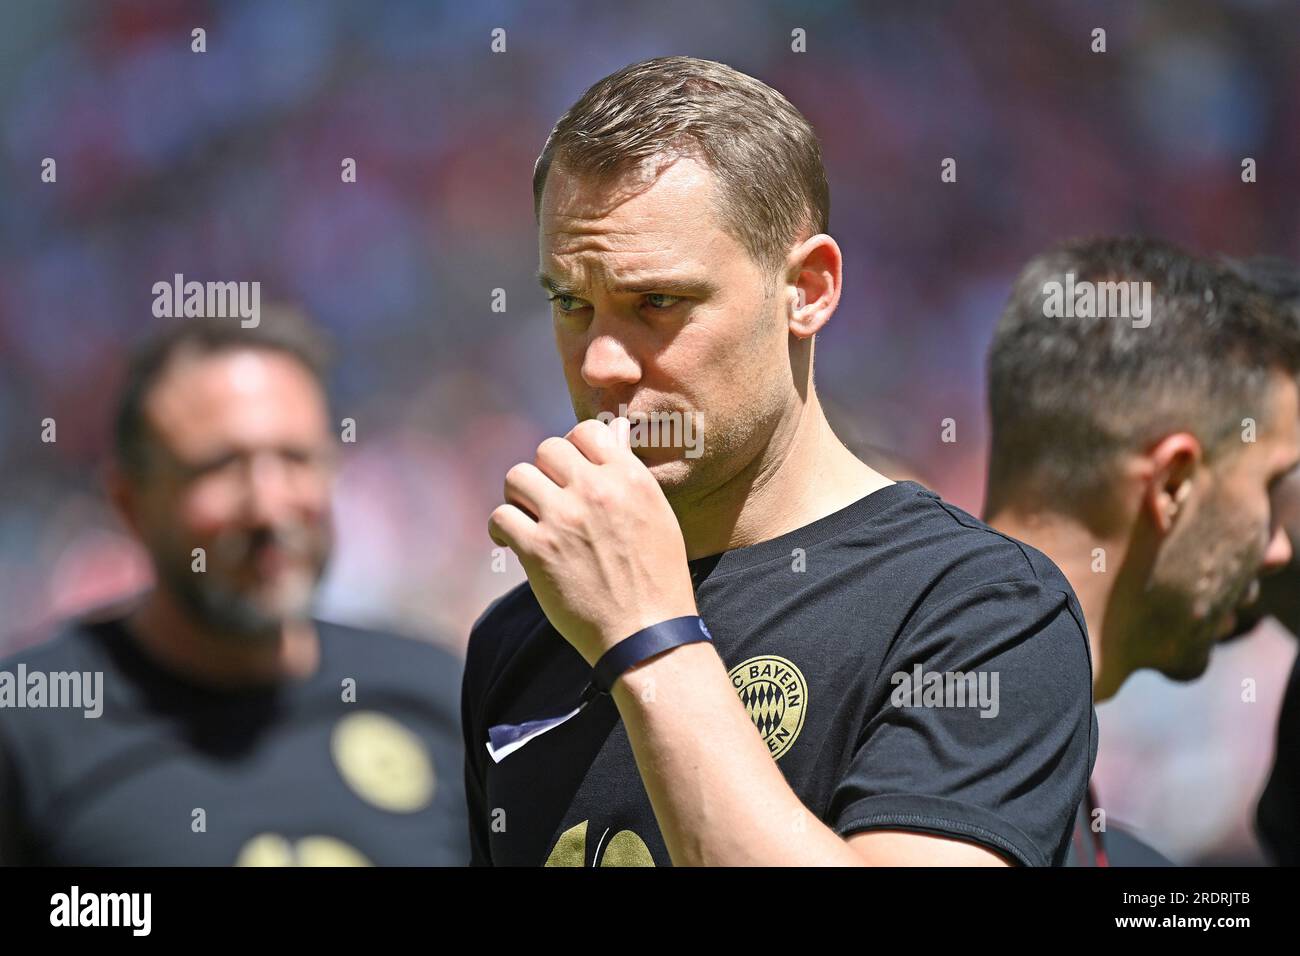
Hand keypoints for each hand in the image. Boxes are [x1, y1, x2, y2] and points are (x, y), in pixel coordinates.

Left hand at [489, 417, 697, 664]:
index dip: (575, 449)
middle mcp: (595, 490)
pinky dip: (501, 528)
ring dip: (519, 495)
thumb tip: (616, 432)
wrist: (646, 633)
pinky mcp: (537, 551)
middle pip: (547, 449)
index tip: (571, 472)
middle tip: (549, 497)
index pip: (586, 431)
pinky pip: (500, 517)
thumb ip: (630, 473)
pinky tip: (511, 541)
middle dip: (545, 472)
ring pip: (517, 476)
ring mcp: (563, 519)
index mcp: (629, 478)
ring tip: (528, 516)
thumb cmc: (658, 578)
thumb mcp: (658, 514)